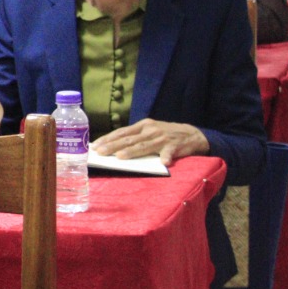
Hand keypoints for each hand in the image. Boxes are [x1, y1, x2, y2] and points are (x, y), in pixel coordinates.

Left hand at [91, 119, 208, 164]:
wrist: (191, 134)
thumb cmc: (165, 134)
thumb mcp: (149, 131)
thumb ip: (135, 138)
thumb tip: (114, 146)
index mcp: (143, 126)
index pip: (122, 132)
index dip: (108, 138)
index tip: (96, 145)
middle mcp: (150, 130)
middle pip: (129, 139)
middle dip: (113, 146)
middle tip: (100, 152)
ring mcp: (162, 138)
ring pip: (144, 146)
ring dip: (132, 151)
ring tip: (120, 157)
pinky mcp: (174, 146)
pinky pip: (169, 152)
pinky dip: (166, 157)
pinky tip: (163, 162)